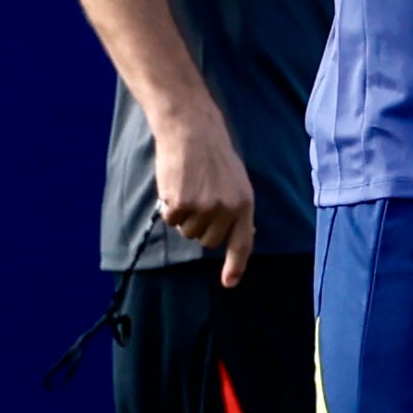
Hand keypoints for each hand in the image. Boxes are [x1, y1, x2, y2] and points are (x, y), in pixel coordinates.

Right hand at [153, 104, 254, 286]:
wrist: (191, 129)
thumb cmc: (212, 154)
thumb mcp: (235, 181)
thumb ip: (236, 208)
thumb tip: (240, 236)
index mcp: (244, 203)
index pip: (242, 242)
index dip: (235, 265)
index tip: (229, 283)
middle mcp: (227, 209)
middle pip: (208, 241)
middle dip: (200, 226)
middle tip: (199, 195)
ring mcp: (204, 208)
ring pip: (187, 232)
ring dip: (184, 214)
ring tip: (189, 184)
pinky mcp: (182, 204)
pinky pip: (170, 219)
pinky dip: (168, 205)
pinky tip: (175, 183)